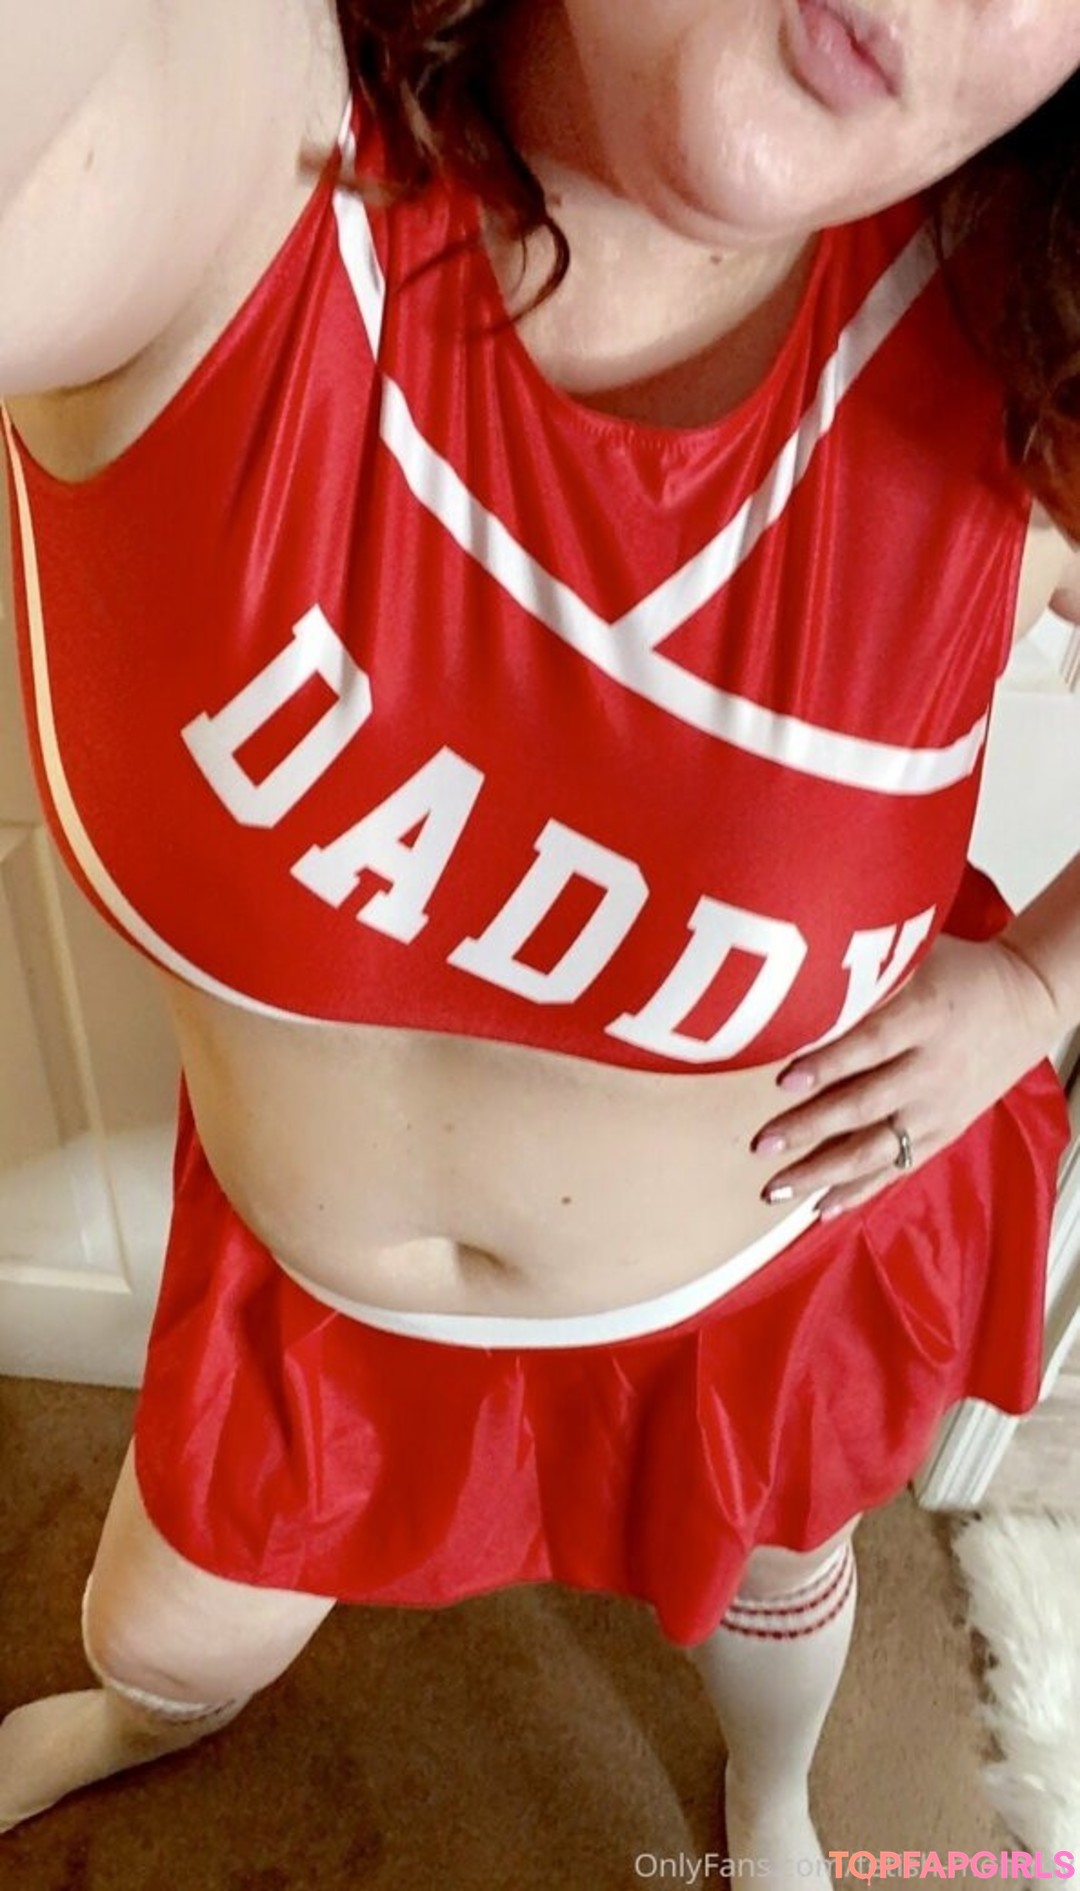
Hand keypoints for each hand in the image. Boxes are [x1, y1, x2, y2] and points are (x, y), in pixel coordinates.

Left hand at [751, 933, 1060, 1220]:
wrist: (1027, 1002)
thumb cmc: (958, 972)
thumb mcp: (920, 954)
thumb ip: (870, 971)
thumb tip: (798, 977)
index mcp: (925, 1015)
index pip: (871, 1043)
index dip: (828, 1064)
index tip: (784, 1081)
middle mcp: (932, 1068)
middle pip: (865, 1104)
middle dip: (809, 1128)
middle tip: (760, 1143)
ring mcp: (938, 1107)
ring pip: (875, 1149)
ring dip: (822, 1171)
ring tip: (774, 1186)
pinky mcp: (943, 1133)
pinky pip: (895, 1169)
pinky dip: (857, 1190)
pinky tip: (819, 1206)